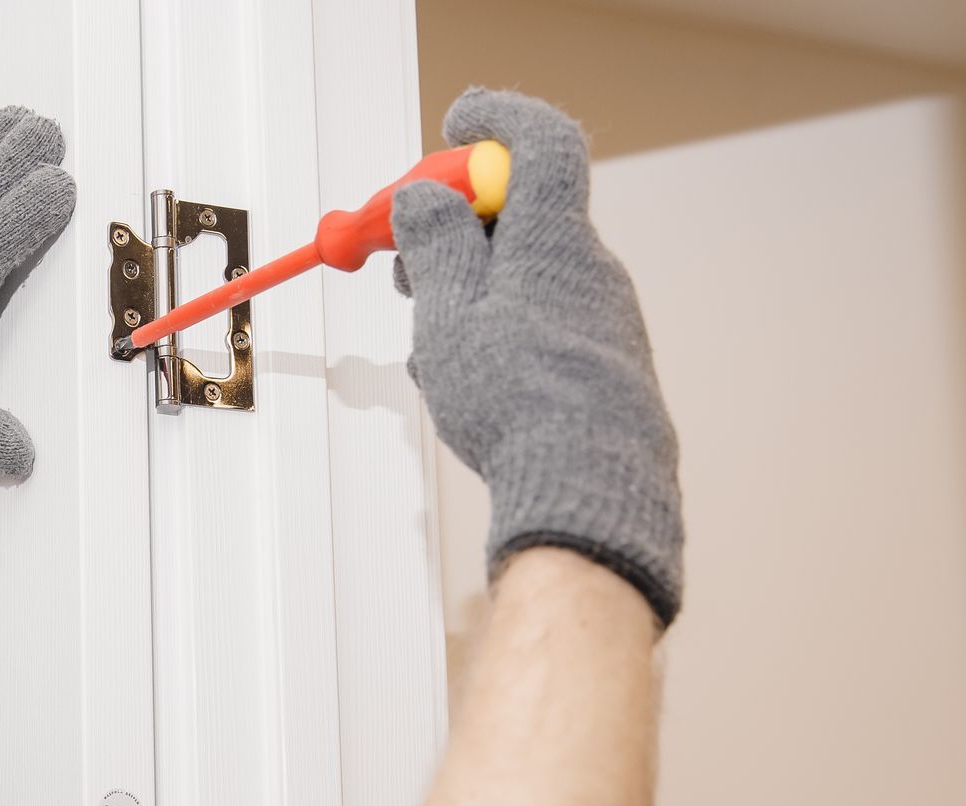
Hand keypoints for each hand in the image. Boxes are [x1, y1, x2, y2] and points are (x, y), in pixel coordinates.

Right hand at [392, 89, 683, 625]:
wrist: (587, 486)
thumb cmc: (518, 400)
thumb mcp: (448, 314)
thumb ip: (434, 246)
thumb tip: (422, 199)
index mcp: (552, 238)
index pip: (537, 142)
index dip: (494, 121)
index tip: (453, 123)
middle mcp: (588, 267)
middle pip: (520, 213)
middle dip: (454, 220)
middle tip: (403, 249)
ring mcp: (600, 316)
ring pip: (524, 276)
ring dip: (468, 286)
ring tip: (425, 336)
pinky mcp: (601, 364)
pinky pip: (541, 322)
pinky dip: (496, 329)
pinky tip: (465, 379)